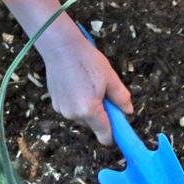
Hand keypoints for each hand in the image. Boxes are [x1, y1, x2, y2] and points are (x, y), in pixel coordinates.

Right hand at [38, 27, 132, 144]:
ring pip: (83, 117)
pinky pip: (72, 110)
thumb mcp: (111, 78)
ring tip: (90, 85)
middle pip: (94, 125)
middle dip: (102, 115)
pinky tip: (78, 85)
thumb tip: (128, 111)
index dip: (114, 134)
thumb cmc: (88, 61)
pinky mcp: (55, 104)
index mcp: (89, 110)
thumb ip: (121, 98)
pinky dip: (78, 103)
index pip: (104, 135)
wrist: (62, 48)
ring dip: (90, 108)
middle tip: (105, 93)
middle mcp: (73, 115)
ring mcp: (62, 110)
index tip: (121, 129)